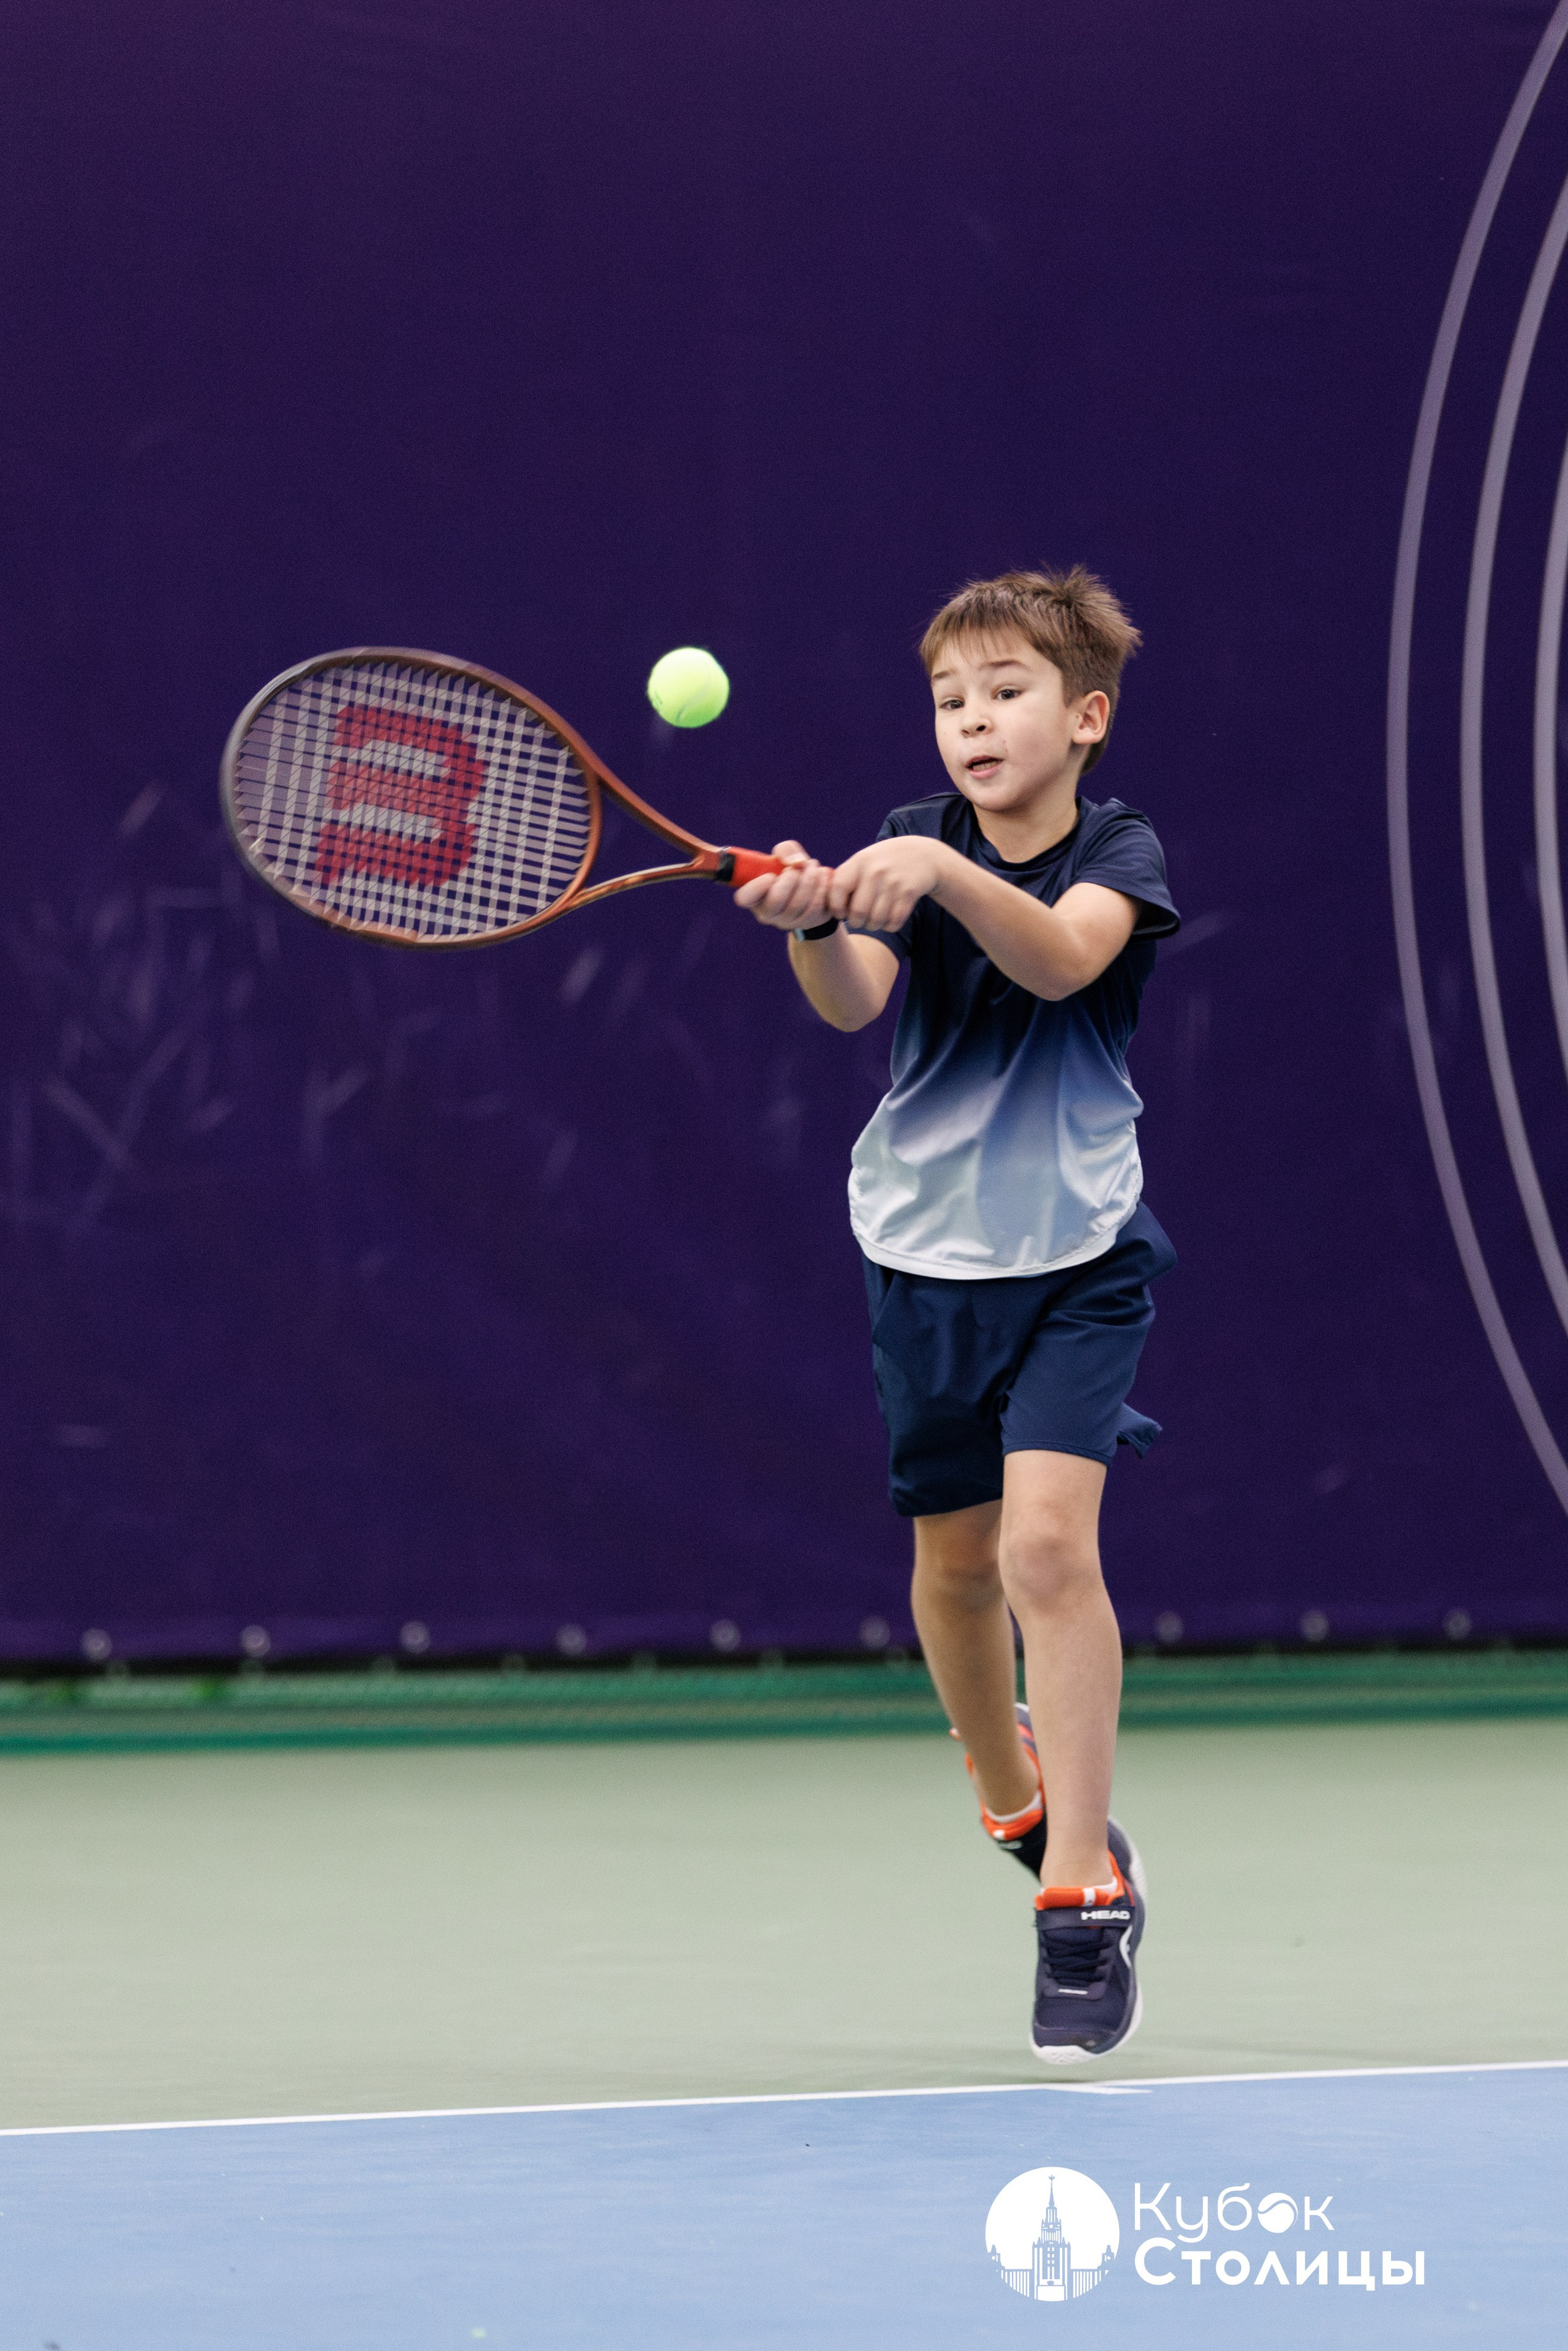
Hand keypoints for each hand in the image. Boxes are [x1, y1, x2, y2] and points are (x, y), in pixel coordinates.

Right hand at [733, 840, 833, 930]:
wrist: (811, 887)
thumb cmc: (789, 870)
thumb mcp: (783, 855)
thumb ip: (785, 850)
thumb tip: (796, 862)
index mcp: (754, 896)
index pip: (744, 898)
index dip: (757, 886)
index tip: (771, 874)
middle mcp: (767, 913)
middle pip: (775, 900)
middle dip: (790, 878)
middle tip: (797, 867)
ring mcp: (787, 922)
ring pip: (797, 904)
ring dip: (809, 879)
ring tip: (813, 865)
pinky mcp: (807, 923)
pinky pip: (814, 908)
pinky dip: (820, 888)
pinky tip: (822, 876)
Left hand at [827, 837, 950, 933]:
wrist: (924, 855)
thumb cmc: (885, 862)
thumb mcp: (864, 861)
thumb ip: (845, 878)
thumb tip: (826, 904)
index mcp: (859, 862)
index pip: (837, 889)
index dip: (836, 907)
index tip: (841, 912)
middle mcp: (875, 871)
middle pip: (858, 913)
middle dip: (857, 922)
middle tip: (860, 919)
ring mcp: (894, 882)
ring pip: (876, 921)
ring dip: (874, 926)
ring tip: (875, 918)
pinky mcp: (910, 893)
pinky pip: (894, 922)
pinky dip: (890, 925)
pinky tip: (890, 917)